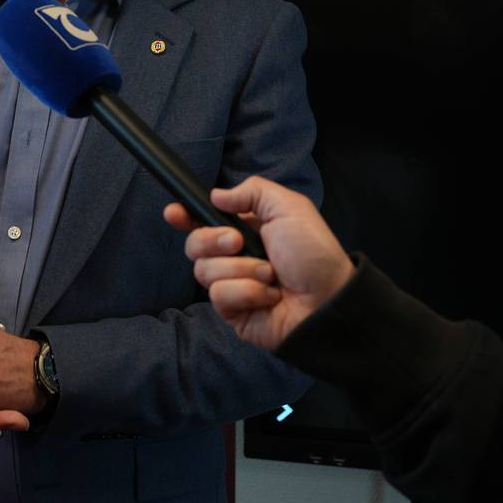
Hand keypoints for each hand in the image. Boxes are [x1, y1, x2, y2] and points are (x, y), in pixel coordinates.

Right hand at [163, 177, 351, 350]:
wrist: (328, 301)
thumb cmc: (314, 253)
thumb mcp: (289, 208)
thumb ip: (252, 192)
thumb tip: (216, 195)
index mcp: (245, 229)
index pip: (203, 220)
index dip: (184, 216)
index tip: (174, 213)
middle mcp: (234, 256)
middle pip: (194, 244)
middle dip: (213, 240)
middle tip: (239, 243)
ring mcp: (232, 284)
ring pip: (205, 271)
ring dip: (241, 270)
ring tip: (271, 276)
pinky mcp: (232, 310)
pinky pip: (219, 296)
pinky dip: (246, 293)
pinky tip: (269, 296)